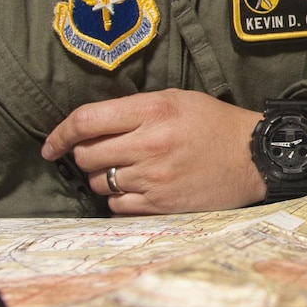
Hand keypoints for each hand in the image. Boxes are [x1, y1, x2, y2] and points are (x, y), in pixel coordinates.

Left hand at [41, 90, 306, 214]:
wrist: (255, 156)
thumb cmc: (214, 124)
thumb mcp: (175, 100)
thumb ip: (133, 110)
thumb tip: (88, 127)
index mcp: (151, 111)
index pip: (85, 121)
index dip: (59, 134)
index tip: (51, 145)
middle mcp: (149, 144)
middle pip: (86, 155)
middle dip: (84, 156)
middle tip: (100, 154)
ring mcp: (154, 177)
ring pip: (98, 182)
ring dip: (102, 178)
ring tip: (126, 170)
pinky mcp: (161, 203)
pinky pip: (117, 206)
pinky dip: (119, 199)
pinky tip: (137, 188)